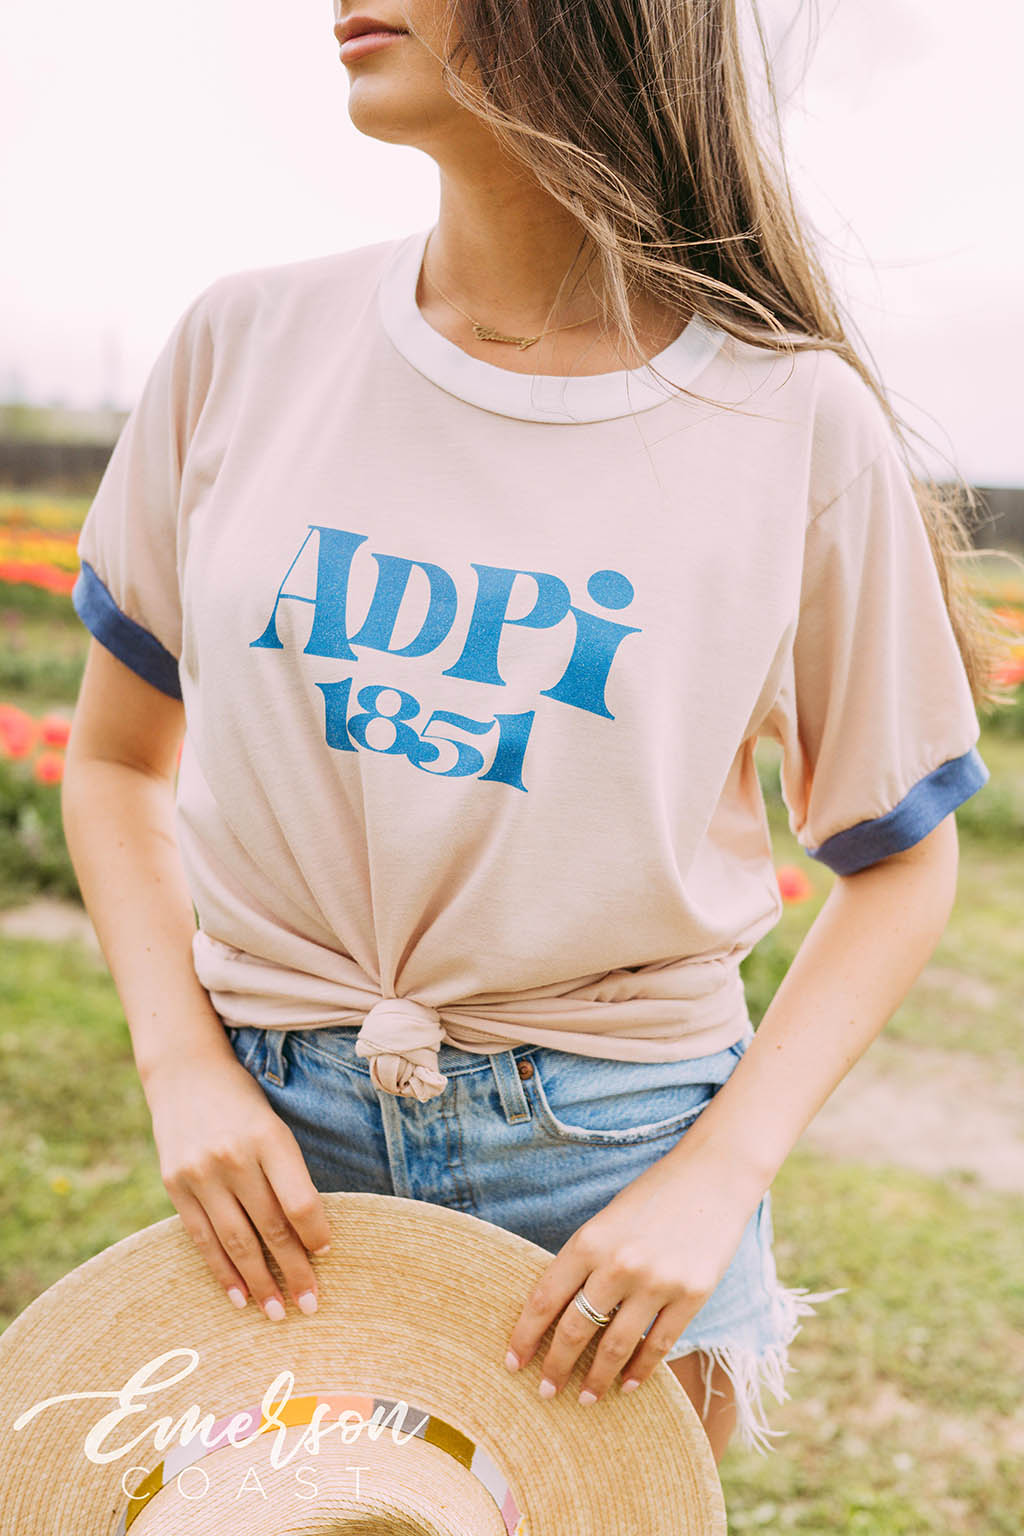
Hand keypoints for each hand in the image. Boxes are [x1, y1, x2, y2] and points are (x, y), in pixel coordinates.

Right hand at [144, 1046, 332, 1319]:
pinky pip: (202, 1238)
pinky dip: (222, 1271)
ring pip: (237, 1241)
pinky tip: (239, 1296)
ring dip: (259, 1282)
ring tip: (278, 1312)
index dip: (315, 1234)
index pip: (300, 1201)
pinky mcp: (174, 1185)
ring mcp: (200, 1173)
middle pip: (271, 1227)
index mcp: (269, 1137)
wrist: (184, 1072)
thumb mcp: (274, 1125)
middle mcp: (234, 1157)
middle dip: (293, 1271)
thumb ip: (288, 1173)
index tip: (326, 1255)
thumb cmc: (243, 1101)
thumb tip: (310, 1233)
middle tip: (311, 1305)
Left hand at [503, 1144, 763, 1404]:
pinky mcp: (691, 1295)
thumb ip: (585, 1262)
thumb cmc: (653, 1196)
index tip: (512, 1363)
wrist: (713, 1176)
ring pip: (615, 1346)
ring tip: (584, 1399)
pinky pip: (658, 1345)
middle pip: (575, 1329)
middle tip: (544, 1391)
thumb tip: (559, 1315)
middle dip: (555, 1366)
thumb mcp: (607, 1221)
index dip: (525, 1336)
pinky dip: (640, 1371)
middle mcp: (618, 1264)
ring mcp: (656, 1282)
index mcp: (589, 1240)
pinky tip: (627, 1385)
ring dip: (596, 1379)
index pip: (545, 1299)